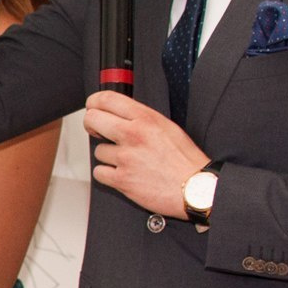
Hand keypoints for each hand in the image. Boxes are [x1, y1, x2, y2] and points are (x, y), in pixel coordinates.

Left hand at [84, 92, 209, 217]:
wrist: (195, 188)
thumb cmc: (185, 160)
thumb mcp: (167, 127)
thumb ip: (142, 118)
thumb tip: (119, 114)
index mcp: (146, 118)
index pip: (107, 99)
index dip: (94, 102)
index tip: (93, 108)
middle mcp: (134, 134)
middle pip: (92, 119)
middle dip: (92, 125)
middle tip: (99, 132)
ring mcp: (126, 157)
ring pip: (98, 150)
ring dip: (108, 156)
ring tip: (127, 161)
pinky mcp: (122, 180)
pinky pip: (99, 173)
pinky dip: (108, 175)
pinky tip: (123, 174)